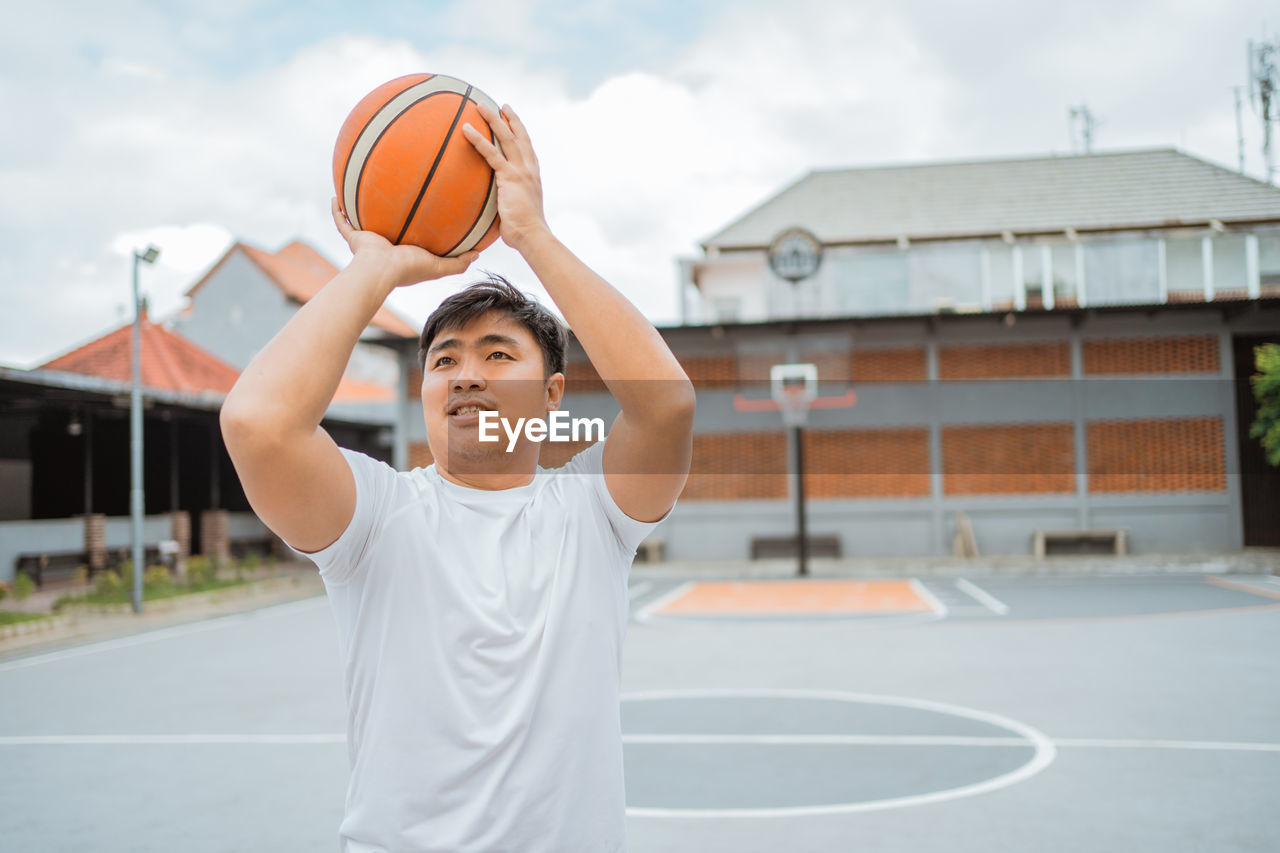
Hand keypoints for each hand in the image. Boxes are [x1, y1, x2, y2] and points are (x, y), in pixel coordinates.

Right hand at [331, 197, 477, 288]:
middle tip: (392, 198)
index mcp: (402, 254)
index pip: (409, 240)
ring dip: (360, 209)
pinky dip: (337, 211)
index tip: (420, 214)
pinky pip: (341, 221)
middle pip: (384, 227)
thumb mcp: (439, 266)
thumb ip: (458, 262)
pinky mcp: (353, 238)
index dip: (413, 229)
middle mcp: (383, 247)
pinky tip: (336, 196)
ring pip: (361, 222)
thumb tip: (478, 254)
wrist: (380, 270)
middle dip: (386, 216)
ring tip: (363, 190)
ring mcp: (367, 242)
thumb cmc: (408, 268)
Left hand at [460, 103, 550, 254]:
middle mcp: (529, 169)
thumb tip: (495, 209)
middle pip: (519, 136)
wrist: (532, 235)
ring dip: (493, 119)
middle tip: (502, 105)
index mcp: (533, 176)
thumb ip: (508, 203)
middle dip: (510, 119)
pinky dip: (478, 140)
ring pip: (506, 138)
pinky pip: (491, 153)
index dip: (521, 132)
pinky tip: (466, 129)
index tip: (514, 119)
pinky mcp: (510, 176)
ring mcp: (520, 171)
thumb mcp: (517, 211)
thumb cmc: (524, 231)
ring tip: (479, 105)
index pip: (527, 148)